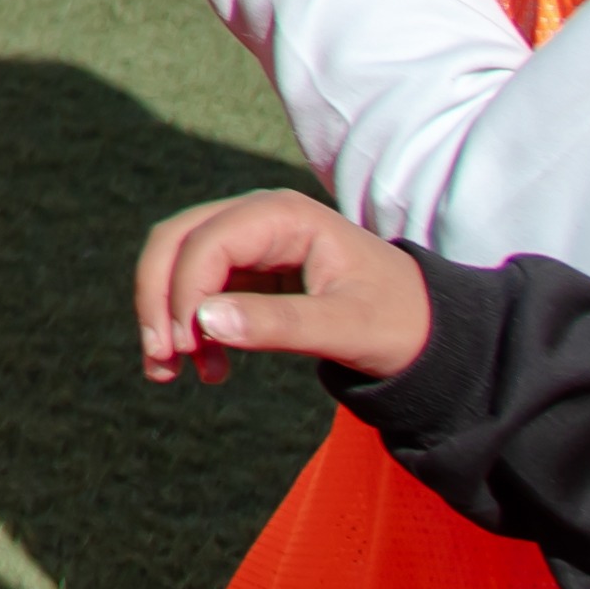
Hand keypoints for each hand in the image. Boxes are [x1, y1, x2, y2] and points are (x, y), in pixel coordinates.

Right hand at [136, 187, 432, 387]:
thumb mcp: (346, 328)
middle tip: (161, 359)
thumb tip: (203, 321)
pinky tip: (205, 367)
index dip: (183, 292)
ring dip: (165, 314)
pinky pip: (199, 289)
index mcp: (284, 215)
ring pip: (178, 263)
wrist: (432, 333)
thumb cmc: (400, 323)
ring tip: (171, 372)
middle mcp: (258, 217)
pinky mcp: (250, 270)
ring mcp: (251, 242)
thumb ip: (279, 324)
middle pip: (176, 241)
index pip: (207, 242)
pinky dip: (188, 325)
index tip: (184, 349)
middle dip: (158, 299)